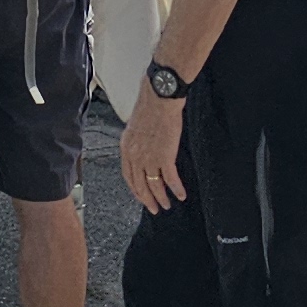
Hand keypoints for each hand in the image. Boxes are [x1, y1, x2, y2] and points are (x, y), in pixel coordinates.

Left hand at [120, 92, 187, 212]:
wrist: (160, 98)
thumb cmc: (150, 106)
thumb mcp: (135, 126)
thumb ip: (136, 141)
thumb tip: (142, 148)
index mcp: (126, 149)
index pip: (128, 176)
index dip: (135, 190)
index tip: (142, 197)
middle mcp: (135, 156)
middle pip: (139, 185)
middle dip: (147, 199)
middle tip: (154, 208)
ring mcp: (149, 158)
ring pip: (154, 186)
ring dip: (161, 198)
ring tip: (167, 205)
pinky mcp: (165, 157)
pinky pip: (170, 179)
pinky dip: (176, 189)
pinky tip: (181, 195)